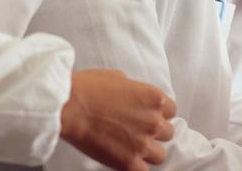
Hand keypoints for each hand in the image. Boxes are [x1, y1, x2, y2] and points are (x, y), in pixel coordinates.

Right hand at [60, 69, 176, 170]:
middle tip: (138, 132)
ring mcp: (142, 143)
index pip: (171, 111)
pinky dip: (136, 167)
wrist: (70, 107)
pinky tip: (126, 160)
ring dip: (148, 152)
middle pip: (167, 133)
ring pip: (160, 155)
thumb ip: (135, 91)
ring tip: (133, 148)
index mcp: (154, 98)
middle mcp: (153, 121)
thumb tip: (134, 98)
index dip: (159, 114)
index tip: (149, 116)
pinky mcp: (128, 162)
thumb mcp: (120, 78)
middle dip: (154, 132)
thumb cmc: (89, 88)